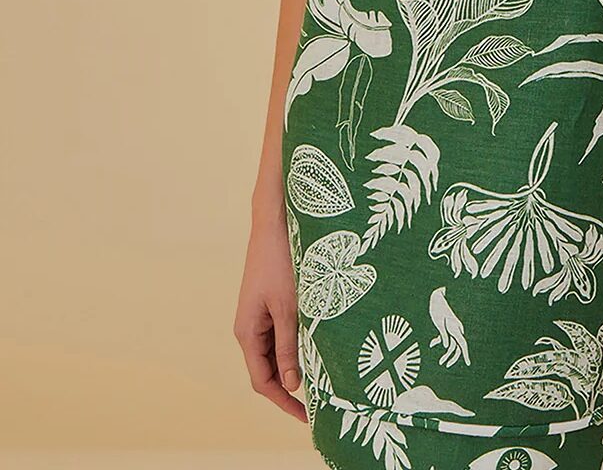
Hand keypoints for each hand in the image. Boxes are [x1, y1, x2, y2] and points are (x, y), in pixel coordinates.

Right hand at [233, 204, 306, 422]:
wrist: (275, 220)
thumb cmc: (280, 260)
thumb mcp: (289, 307)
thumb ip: (289, 345)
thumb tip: (292, 384)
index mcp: (247, 331)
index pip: (262, 381)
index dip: (284, 401)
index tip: (307, 416)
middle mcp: (250, 326)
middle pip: (268, 369)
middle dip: (291, 387)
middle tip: (320, 402)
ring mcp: (259, 314)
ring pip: (277, 351)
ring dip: (296, 364)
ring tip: (323, 377)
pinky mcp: (270, 302)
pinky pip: (282, 333)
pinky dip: (297, 343)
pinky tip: (318, 346)